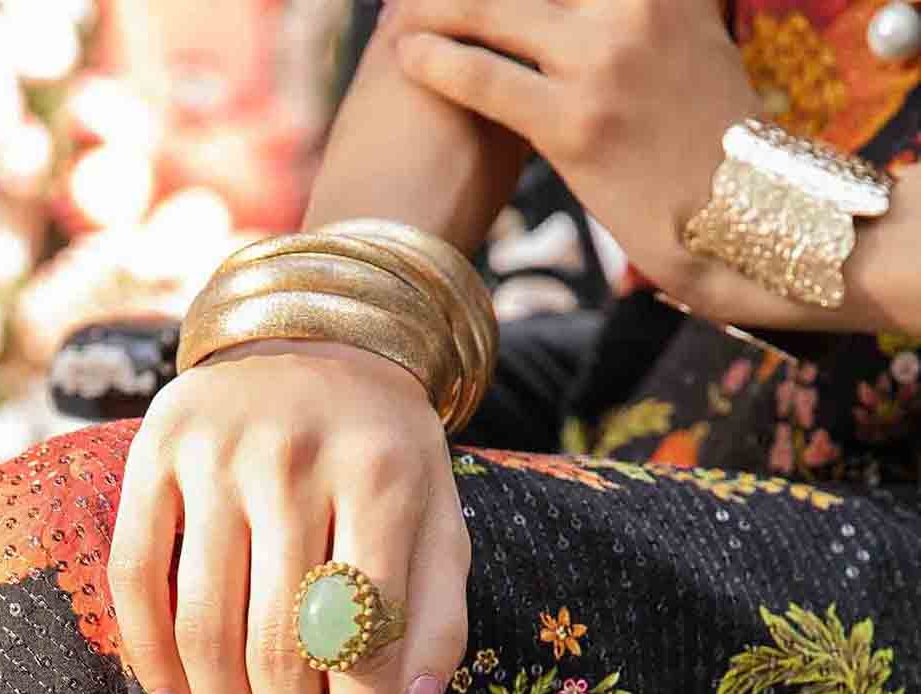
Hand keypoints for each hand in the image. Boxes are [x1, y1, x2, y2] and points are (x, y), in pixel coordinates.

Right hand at [109, 340, 470, 693]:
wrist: (311, 326)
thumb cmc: (385, 449)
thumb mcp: (441, 516)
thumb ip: (437, 615)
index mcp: (384, 476)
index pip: (368, 636)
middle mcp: (296, 461)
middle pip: (280, 642)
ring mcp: (215, 454)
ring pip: (206, 622)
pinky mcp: (152, 451)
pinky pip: (136, 576)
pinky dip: (150, 657)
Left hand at [387, 0, 767, 313]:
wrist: (745, 217)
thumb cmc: (712, 137)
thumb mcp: (697, 38)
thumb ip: (652, 6)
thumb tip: (607, 3)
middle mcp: (633, 7)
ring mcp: (603, 63)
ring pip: (496, 13)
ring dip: (441, 9)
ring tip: (403, 12)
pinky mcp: (576, 124)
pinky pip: (487, 80)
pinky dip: (438, 63)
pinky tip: (407, 56)